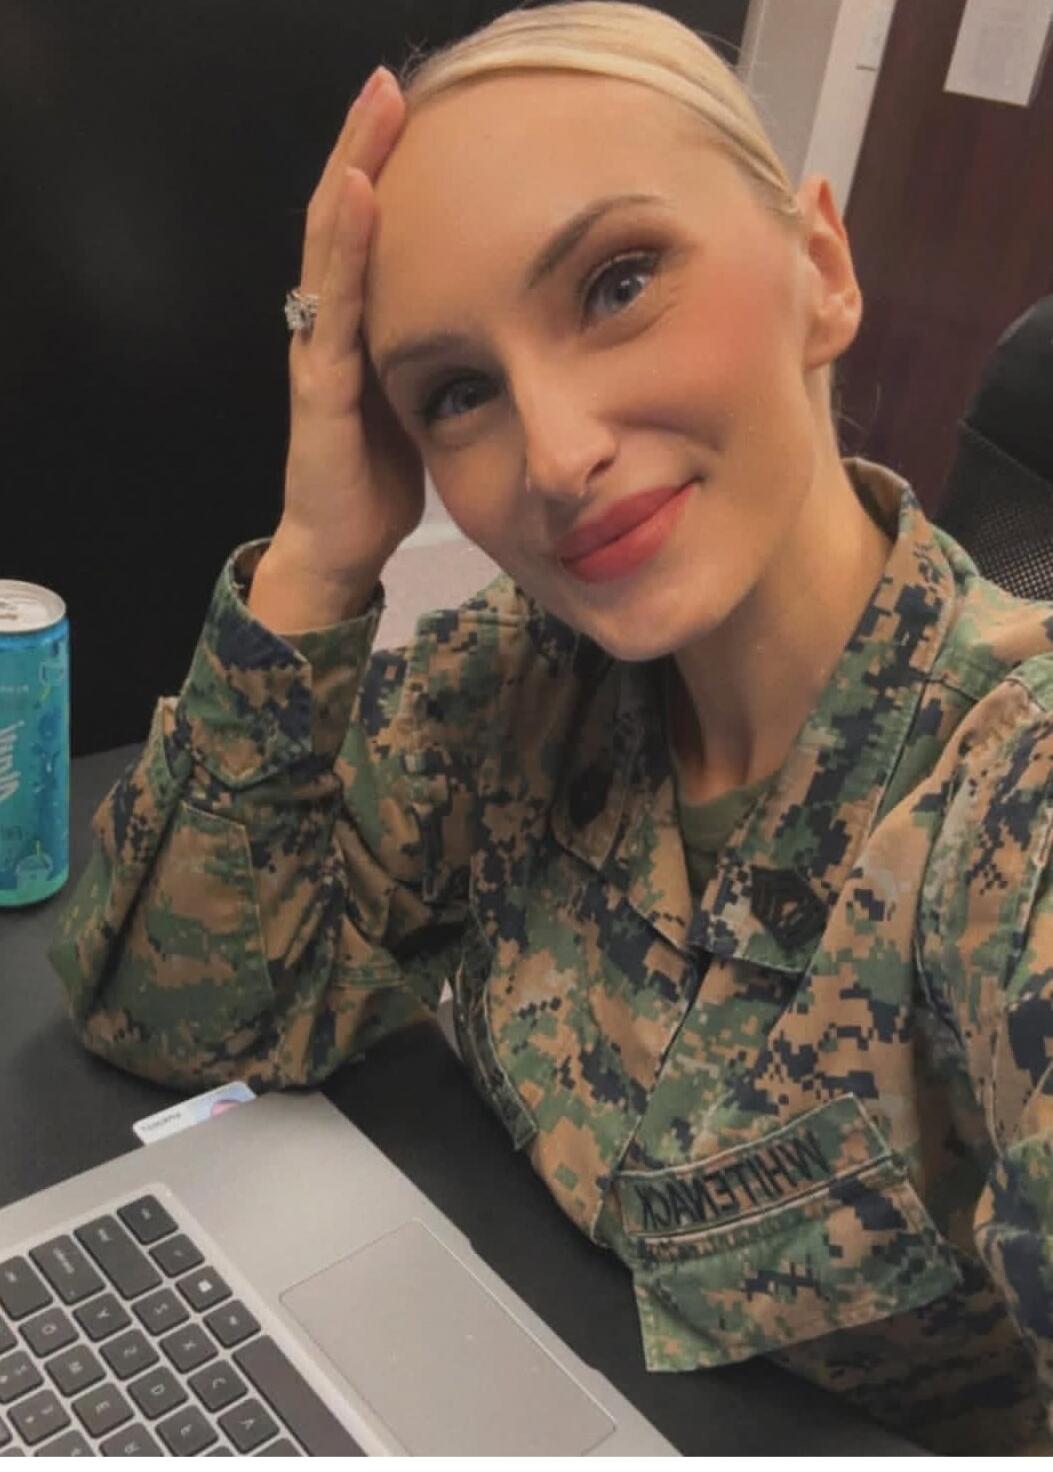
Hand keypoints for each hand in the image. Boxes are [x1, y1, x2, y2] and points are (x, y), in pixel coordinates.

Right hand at [273, 67, 423, 585]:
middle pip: (342, 218)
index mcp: (359, 329)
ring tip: (376, 106)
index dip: (383, 169)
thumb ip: (440, 354)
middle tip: (391, 81)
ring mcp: (320, 351)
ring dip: (352, 167)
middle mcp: (330, 327)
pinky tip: (359, 190)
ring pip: (330, 244)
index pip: (367, 233)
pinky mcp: (320, 385)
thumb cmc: (379, 481)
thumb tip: (497, 317)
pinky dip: (345, 243)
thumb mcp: (422, 401)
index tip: (414, 110)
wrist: (340, 549)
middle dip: (365, 145)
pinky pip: (332, 304)